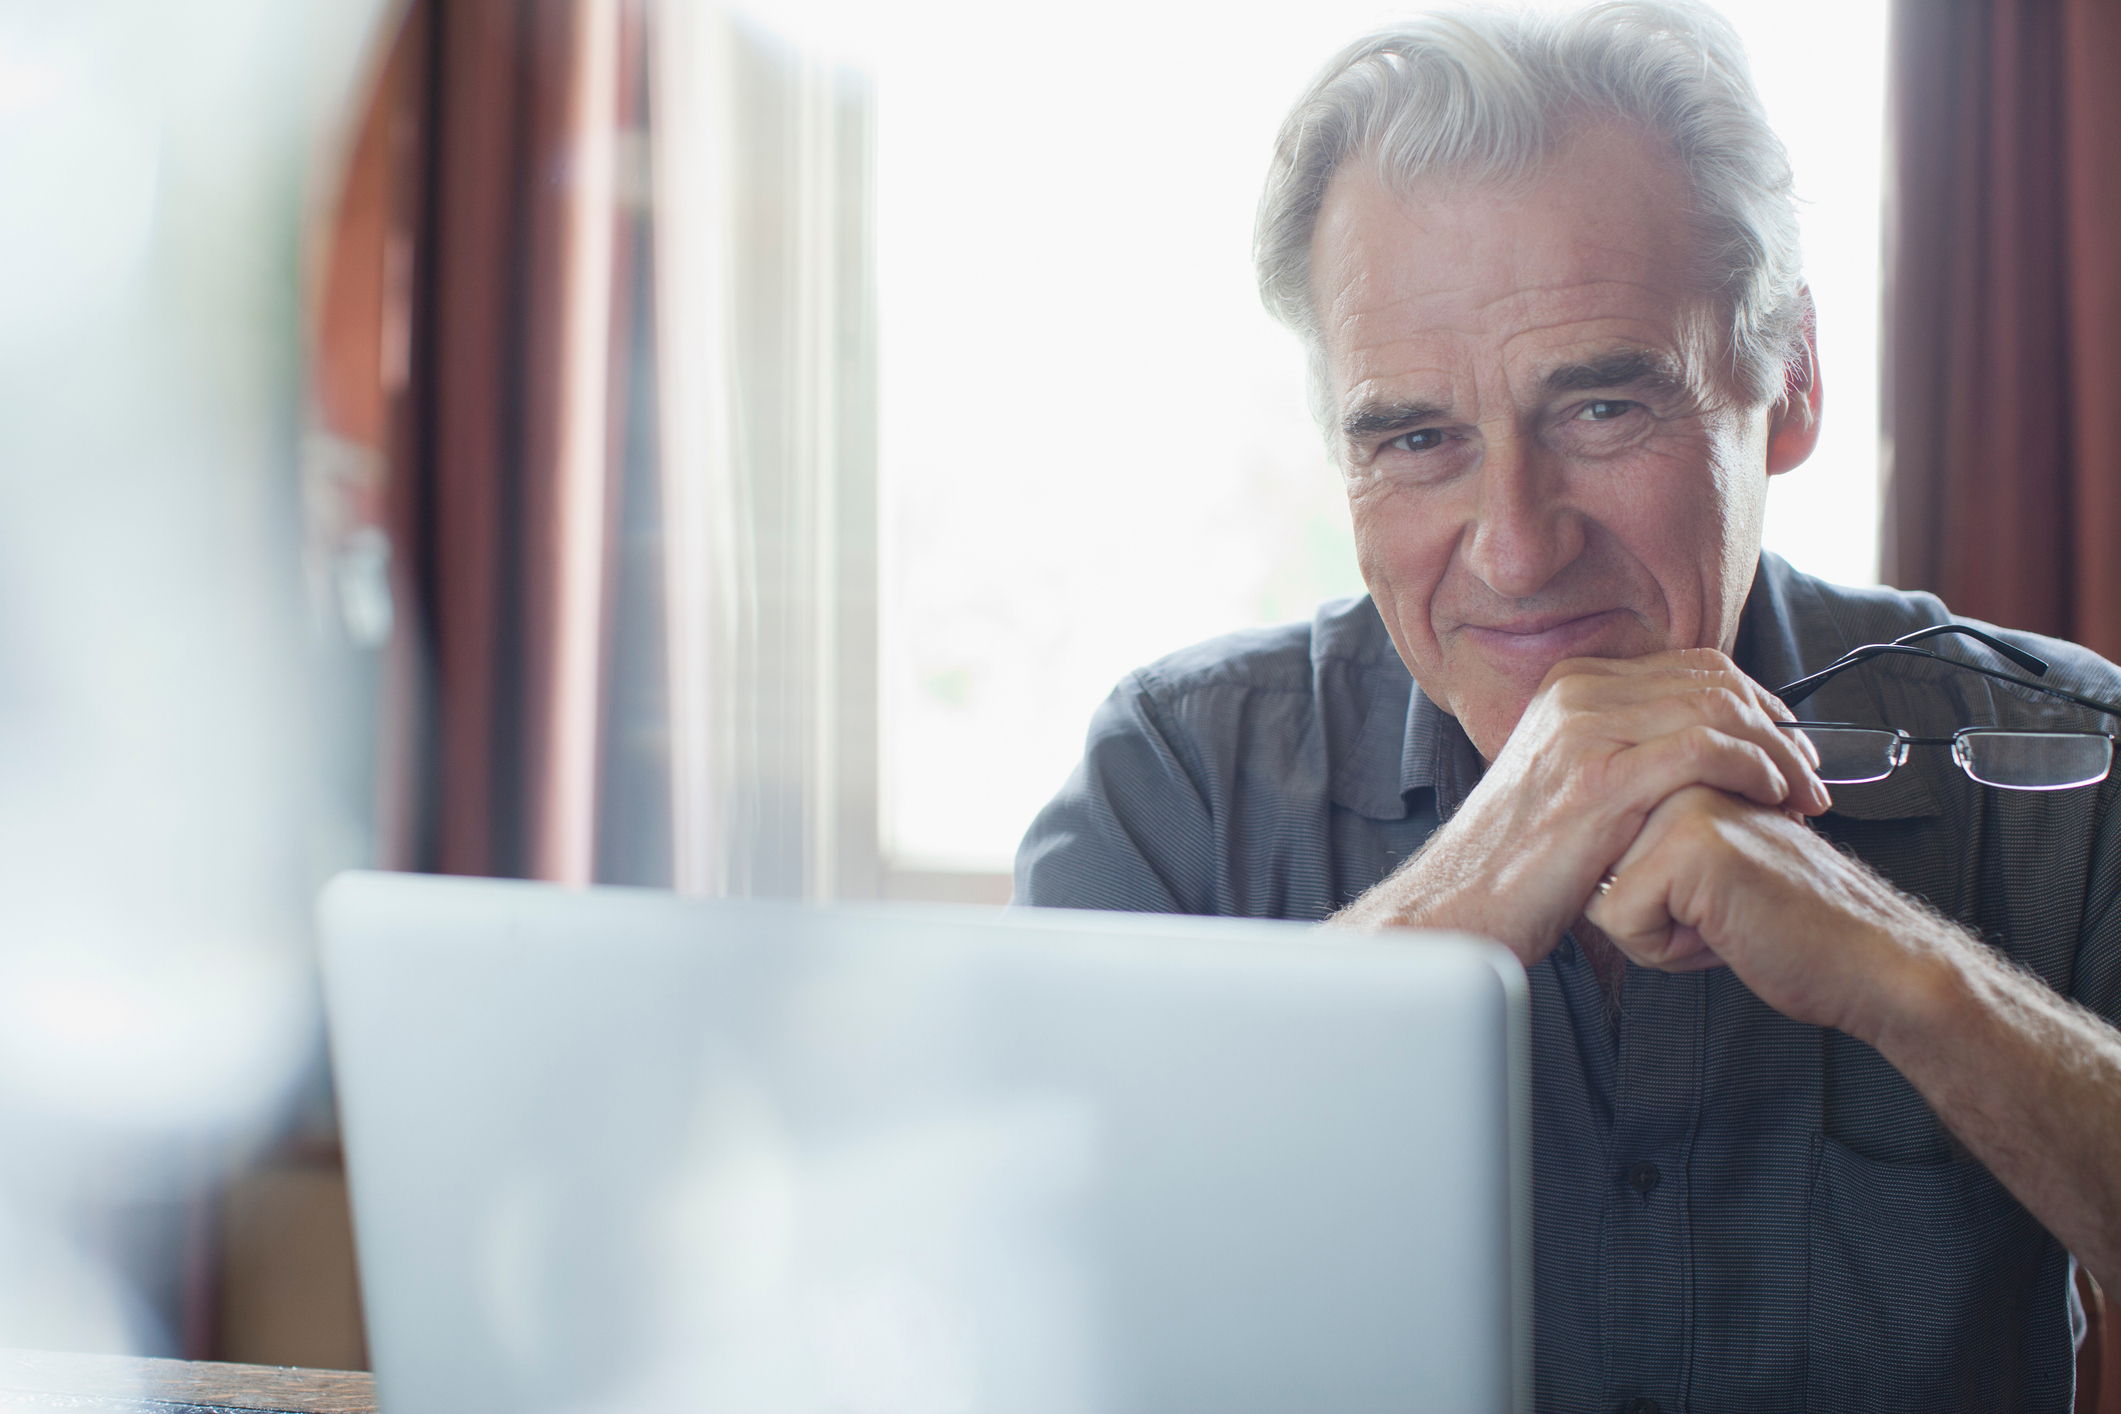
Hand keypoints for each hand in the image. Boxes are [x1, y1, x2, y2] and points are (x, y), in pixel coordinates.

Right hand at [1334, 648, 1829, 965]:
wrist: (1456, 906)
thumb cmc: (1513, 864)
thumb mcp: (1561, 783)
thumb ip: (1615, 750)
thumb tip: (1686, 747)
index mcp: (1567, 686)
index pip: (1691, 665)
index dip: (1755, 700)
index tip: (1787, 744)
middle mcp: (1575, 695)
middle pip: (1713, 680)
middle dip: (1778, 725)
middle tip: (1809, 773)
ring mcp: (1585, 732)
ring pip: (1718, 710)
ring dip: (1779, 753)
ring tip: (1802, 794)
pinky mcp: (1600, 780)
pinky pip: (1704, 752)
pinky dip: (1754, 771)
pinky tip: (1769, 798)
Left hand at [1583, 784, 1926, 1035]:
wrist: (1865, 959)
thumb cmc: (1787, 924)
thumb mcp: (1701, 870)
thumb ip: (1646, 847)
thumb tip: (1578, 859)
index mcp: (1685, 773)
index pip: (1600, 847)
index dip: (1643, 898)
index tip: (1707, 897)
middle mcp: (1682, 775)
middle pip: (1593, 868)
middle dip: (1643, 914)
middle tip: (1719, 911)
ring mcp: (1688, 801)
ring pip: (1600, 894)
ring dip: (1655, 932)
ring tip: (1723, 918)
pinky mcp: (1693, 843)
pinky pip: (1622, 919)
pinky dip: (1666, 948)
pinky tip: (1725, 931)